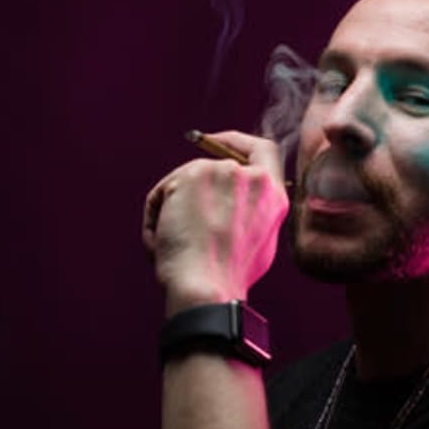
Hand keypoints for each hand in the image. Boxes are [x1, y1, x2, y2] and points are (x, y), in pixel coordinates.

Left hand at [144, 127, 285, 308]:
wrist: (207, 287)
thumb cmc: (226, 277)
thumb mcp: (256, 241)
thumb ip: (250, 211)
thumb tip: (229, 202)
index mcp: (273, 195)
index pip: (263, 150)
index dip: (237, 143)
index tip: (215, 142)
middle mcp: (252, 178)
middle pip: (214, 167)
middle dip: (191, 191)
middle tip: (176, 221)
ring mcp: (223, 173)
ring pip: (184, 182)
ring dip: (172, 211)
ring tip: (172, 245)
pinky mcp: (194, 175)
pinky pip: (163, 192)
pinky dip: (155, 217)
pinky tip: (162, 241)